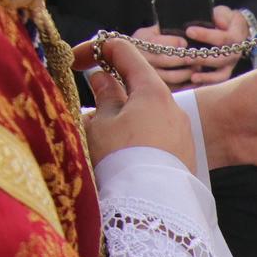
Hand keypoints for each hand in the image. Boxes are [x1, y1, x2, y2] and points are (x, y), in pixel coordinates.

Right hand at [73, 33, 195, 170]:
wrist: (155, 207)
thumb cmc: (123, 160)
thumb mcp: (101, 125)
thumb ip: (102, 97)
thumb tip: (102, 78)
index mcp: (151, 89)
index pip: (122, 50)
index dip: (94, 50)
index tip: (73, 62)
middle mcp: (172, 105)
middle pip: (135, 85)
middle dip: (107, 92)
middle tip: (85, 110)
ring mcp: (181, 130)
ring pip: (144, 113)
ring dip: (120, 118)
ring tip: (100, 143)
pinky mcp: (183, 153)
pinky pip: (155, 135)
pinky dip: (136, 137)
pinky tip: (121, 158)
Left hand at [184, 6, 250, 86]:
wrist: (235, 30)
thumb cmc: (224, 20)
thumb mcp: (223, 12)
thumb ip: (220, 15)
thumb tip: (218, 21)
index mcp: (235, 37)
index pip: (221, 38)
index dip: (205, 35)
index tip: (189, 30)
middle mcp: (235, 54)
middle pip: (220, 58)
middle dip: (202, 58)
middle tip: (185, 55)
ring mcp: (230, 66)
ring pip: (220, 74)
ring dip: (206, 76)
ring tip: (191, 76)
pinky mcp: (224, 74)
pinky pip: (216, 84)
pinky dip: (205, 85)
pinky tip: (192, 85)